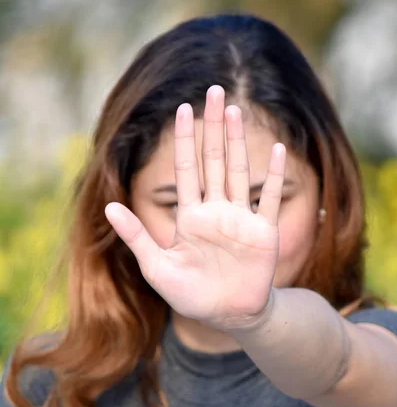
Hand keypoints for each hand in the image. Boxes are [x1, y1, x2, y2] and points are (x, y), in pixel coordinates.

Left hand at [105, 85, 285, 330]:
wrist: (227, 315)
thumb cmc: (190, 295)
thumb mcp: (157, 268)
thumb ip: (136, 237)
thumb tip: (108, 207)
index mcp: (191, 217)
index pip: (186, 169)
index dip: (184, 140)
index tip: (182, 109)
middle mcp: (216, 211)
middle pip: (215, 160)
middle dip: (214, 127)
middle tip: (215, 91)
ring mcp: (241, 219)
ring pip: (240, 171)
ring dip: (238, 142)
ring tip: (236, 110)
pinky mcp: (263, 233)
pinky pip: (269, 199)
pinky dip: (275, 176)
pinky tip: (278, 150)